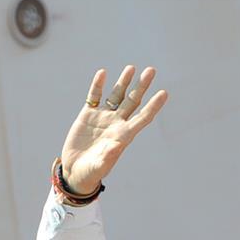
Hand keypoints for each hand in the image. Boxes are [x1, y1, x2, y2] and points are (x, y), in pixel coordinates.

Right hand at [60, 66, 167, 193]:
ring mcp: (103, 118)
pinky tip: (103, 73)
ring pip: (116, 96)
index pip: (143, 117)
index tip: (164, 92)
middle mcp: (117, 124)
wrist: (75, 170)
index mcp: (124, 136)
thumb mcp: (99, 166)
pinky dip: (97, 85)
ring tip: (131, 68)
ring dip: (124, 82)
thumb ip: (108, 156)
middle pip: (133, 101)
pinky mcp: (87, 115)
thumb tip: (116, 146)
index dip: (154, 105)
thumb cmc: (91, 172)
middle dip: (142, 86)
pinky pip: (94, 97)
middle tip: (151, 70)